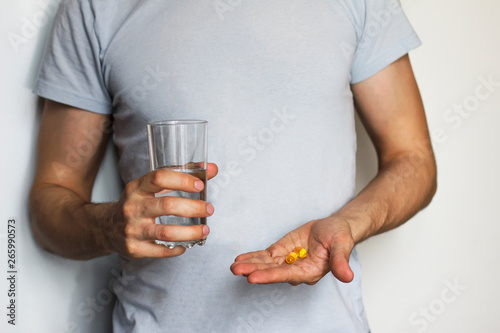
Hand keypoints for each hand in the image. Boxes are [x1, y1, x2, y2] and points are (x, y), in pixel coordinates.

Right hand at [105, 163, 217, 258]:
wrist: (106, 227)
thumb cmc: (136, 203)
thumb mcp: (151, 186)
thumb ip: (181, 176)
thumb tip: (211, 169)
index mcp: (137, 188)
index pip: (159, 178)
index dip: (182, 180)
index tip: (200, 185)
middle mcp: (133, 207)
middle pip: (167, 205)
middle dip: (193, 208)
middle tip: (209, 209)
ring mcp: (132, 229)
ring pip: (166, 232)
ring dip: (190, 232)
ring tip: (204, 229)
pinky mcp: (135, 248)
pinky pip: (162, 251)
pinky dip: (178, 248)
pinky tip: (187, 244)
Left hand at [230, 217, 354, 284]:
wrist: (335, 227)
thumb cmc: (340, 236)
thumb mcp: (342, 245)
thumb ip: (340, 261)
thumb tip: (347, 277)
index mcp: (311, 271)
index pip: (287, 275)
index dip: (270, 276)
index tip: (253, 278)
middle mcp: (297, 270)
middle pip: (272, 272)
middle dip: (254, 271)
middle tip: (237, 271)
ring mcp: (288, 261)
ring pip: (266, 265)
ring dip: (250, 265)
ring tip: (234, 266)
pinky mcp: (282, 251)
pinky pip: (265, 256)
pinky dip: (253, 257)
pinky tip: (240, 260)